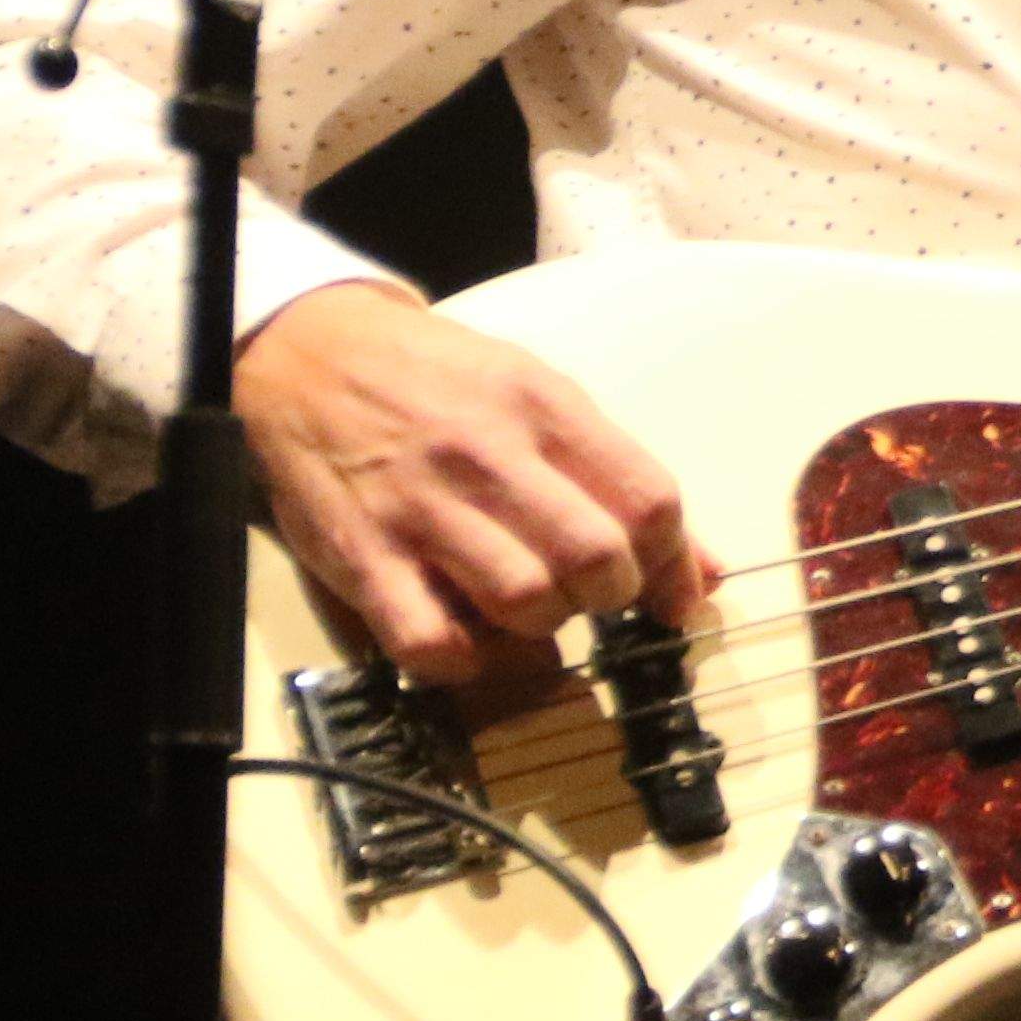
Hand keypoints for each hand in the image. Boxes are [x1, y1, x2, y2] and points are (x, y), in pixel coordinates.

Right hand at [235, 282, 710, 683]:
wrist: (313, 359)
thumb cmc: (443, 384)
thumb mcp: (542, 397)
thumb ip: (620, 478)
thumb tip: (707, 570)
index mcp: (545, 410)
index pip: (650, 501)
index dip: (673, 564)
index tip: (668, 593)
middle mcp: (487, 458)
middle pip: (595, 559)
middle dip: (612, 596)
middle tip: (591, 596)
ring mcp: (421, 510)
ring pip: (524, 601)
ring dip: (545, 629)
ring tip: (532, 611)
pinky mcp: (361, 557)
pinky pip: (429, 641)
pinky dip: (464, 661)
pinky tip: (471, 640)